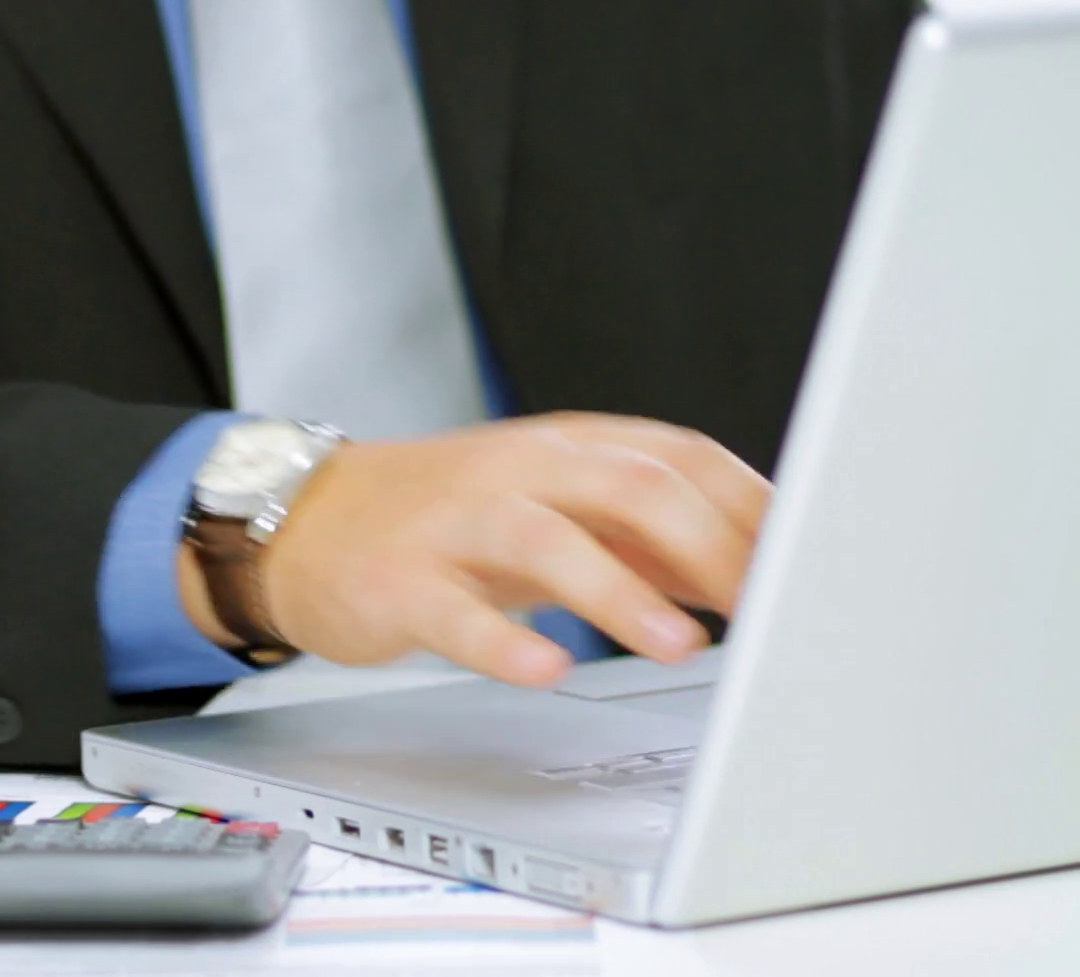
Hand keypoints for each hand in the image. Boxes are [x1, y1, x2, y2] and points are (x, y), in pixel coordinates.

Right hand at [182, 413, 770, 685]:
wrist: (309, 521)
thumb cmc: (447, 519)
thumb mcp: (554, 509)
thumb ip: (647, 538)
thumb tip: (752, 570)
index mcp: (567, 448)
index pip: (681, 457)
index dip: (751, 508)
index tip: (807, 562)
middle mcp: (517, 471)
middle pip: (629, 483)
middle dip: (708, 543)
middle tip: (762, 604)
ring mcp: (456, 523)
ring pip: (547, 539)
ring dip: (621, 592)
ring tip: (680, 644)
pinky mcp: (402, 580)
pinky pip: (458, 613)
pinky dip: (506, 644)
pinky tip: (548, 668)